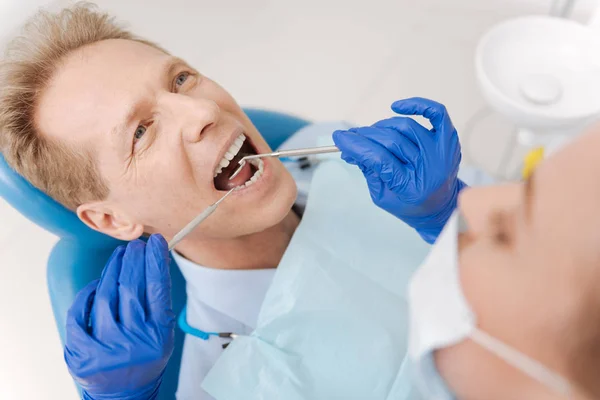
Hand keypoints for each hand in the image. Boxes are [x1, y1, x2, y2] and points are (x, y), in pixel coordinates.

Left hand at [64, 234, 175, 399]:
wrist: (124, 393)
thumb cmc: (146, 356)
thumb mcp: (163, 332)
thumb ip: (159, 301)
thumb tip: (155, 261)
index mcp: (157, 336)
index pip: (156, 289)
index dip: (155, 261)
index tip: (154, 242)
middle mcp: (132, 342)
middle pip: (130, 288)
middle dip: (132, 261)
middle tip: (134, 246)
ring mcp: (105, 349)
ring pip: (106, 296)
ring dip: (112, 271)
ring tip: (119, 258)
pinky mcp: (81, 353)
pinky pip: (80, 313)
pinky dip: (88, 294)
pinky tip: (98, 284)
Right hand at [333, 97, 465, 242]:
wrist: (440, 206)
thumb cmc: (409, 203)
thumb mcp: (381, 195)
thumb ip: (368, 171)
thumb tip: (349, 147)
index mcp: (410, 188)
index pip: (379, 159)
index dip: (357, 146)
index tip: (339, 138)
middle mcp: (429, 167)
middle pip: (390, 140)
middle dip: (365, 136)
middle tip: (350, 137)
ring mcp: (441, 151)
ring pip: (405, 126)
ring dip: (381, 127)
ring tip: (370, 134)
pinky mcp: (448, 139)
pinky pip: (436, 113)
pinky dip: (418, 105)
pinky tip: (397, 107)